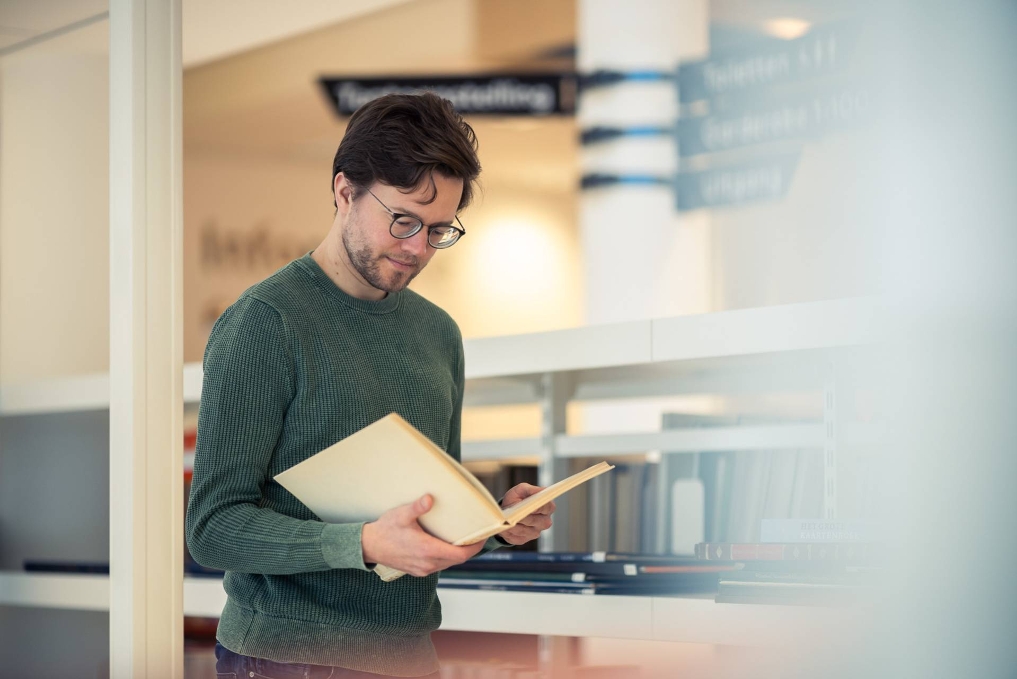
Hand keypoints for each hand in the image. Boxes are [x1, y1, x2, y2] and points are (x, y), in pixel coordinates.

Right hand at [361, 494, 485, 576]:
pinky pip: (439, 565)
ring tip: (463, 538)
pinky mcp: (418, 570)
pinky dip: (446, 556)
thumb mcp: (401, 515)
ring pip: (448, 563)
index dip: (474, 547)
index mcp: (427, 550)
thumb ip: (417, 507)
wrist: (368, 546)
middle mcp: (428, 563)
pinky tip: (445, 544)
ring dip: (457, 553)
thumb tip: (430, 498)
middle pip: (457, 560)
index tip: (483, 537)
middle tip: (476, 534)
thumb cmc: (385, 529)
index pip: (460, 554)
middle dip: (469, 548)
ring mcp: (423, 569)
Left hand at [496, 483, 555, 545]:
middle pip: (535, 520)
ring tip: (506, 519)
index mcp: (548, 507)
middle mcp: (544, 521)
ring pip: (524, 530)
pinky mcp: (524, 539)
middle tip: (513, 513)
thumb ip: (531, 490)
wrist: (508, 511)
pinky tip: (505, 526)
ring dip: (514, 525)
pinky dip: (509, 532)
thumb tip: (540, 491)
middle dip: (523, 516)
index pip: (547, 507)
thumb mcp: (523, 489)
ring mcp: (535, 532)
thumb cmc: (517, 498)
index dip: (538, 506)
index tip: (528, 505)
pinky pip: (516, 537)